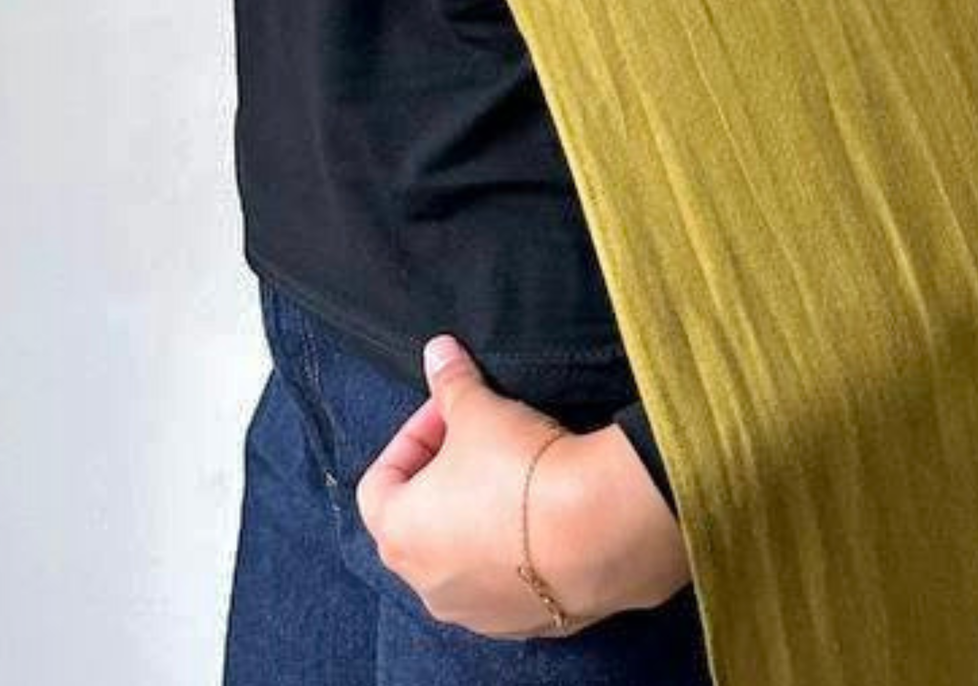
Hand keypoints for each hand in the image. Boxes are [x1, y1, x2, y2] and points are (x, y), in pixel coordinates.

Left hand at [355, 335, 690, 637]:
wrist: (597, 531)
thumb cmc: (520, 469)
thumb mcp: (480, 410)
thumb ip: (451, 383)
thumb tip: (437, 352)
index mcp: (399, 534)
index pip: (380, 482)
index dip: (412, 436)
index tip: (449, 411)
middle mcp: (426, 585)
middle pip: (418, 522)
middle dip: (443, 475)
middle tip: (479, 439)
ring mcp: (474, 613)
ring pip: (460, 558)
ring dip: (476, 518)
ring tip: (515, 478)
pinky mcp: (522, 625)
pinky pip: (504, 581)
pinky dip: (513, 551)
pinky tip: (545, 517)